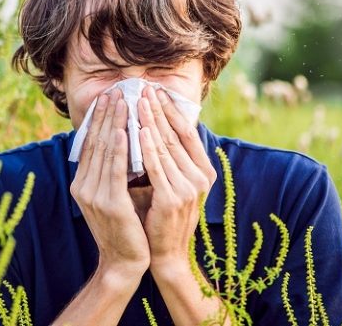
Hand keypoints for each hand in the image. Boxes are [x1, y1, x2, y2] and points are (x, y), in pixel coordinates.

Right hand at [70, 88, 149, 280]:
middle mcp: (83, 187)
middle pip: (94, 143)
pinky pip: (114, 170)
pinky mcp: (110, 204)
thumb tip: (119, 142)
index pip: (90, 144)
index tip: (108, 97)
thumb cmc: (125, 227)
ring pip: (104, 152)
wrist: (125, 262)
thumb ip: (112, 172)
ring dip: (112, 123)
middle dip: (105, 115)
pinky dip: (117, 149)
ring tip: (120, 101)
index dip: (98, 119)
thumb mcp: (114, 194)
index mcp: (82, 184)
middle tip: (114, 90)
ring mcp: (94, 196)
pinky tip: (121, 131)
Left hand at [136, 85, 216, 268]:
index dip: (171, 110)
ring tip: (137, 101)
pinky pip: (157, 167)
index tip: (157, 90)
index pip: (187, 132)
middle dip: (158, 110)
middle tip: (144, 88)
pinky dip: (147, 147)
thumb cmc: (163, 215)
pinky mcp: (172, 198)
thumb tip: (152, 127)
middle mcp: (201, 177)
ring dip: (150, 122)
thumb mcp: (170, 183)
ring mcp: (189, 188)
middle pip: (176, 135)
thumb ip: (166, 159)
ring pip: (165, 147)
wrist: (166, 253)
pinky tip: (138, 131)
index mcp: (203, 171)